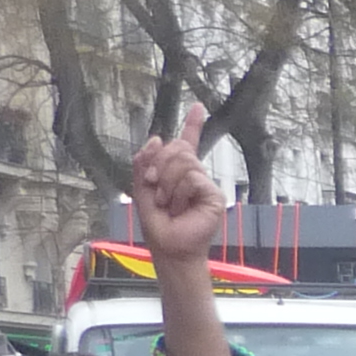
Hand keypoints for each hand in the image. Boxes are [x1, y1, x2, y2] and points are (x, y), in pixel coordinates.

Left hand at [130, 103, 224, 264]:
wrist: (170, 248)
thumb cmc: (158, 224)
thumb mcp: (141, 188)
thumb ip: (145, 161)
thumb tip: (158, 139)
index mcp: (178, 172)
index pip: (187, 143)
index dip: (193, 125)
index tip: (199, 108)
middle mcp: (194, 175)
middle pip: (178, 148)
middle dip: (159, 166)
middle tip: (155, 188)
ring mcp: (205, 184)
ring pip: (184, 162)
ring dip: (167, 184)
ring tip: (168, 204)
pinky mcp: (214, 195)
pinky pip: (192, 179)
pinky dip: (179, 193)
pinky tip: (180, 207)